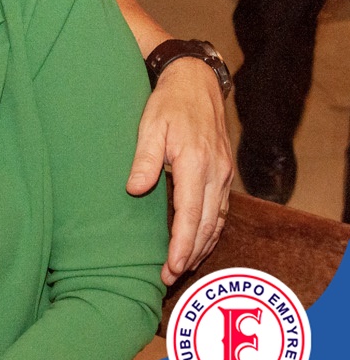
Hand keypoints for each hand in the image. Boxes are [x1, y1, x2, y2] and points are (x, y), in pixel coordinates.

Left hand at [127, 58, 233, 285]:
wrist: (195, 82)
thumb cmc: (168, 104)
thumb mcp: (149, 126)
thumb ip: (144, 159)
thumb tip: (135, 190)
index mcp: (195, 163)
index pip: (190, 214)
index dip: (182, 244)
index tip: (172, 266)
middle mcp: (215, 172)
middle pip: (206, 224)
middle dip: (191, 254)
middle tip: (170, 276)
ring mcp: (223, 173)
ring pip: (216, 220)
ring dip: (202, 246)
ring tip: (183, 267)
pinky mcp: (224, 172)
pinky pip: (220, 209)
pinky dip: (211, 230)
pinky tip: (200, 242)